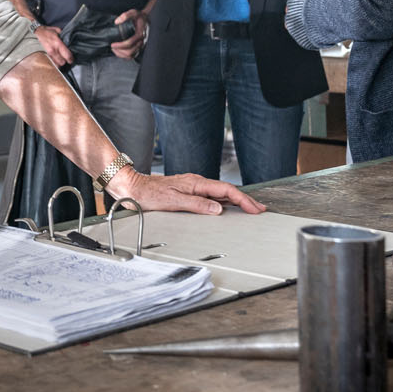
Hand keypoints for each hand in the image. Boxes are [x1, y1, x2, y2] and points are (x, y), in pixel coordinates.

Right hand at [33, 23, 74, 66]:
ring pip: (57, 64)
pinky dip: (56, 62)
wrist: (38, 32)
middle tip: (68, 59)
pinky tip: (58, 59)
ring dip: (60, 62)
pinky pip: (52, 62)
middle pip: (62, 62)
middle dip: (66, 61)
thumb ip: (64, 37)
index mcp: (58, 43)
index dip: (71, 59)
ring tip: (62, 59)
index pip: (67, 55)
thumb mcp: (58, 31)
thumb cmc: (49, 31)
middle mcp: (53, 50)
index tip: (72, 59)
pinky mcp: (46, 55)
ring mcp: (49, 53)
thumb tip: (70, 42)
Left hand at [106, 166, 266, 215]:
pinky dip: (224, 202)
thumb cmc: (148, 193)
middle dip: (246, 199)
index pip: (226, 190)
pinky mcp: (188, 191)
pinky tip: (227, 207)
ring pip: (221, 193)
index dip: (243, 200)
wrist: (132, 187)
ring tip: (250, 208)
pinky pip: (212, 196)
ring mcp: (193, 187)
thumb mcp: (173, 201)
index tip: (255, 209)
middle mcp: (197, 183)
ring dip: (237, 201)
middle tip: (260, 209)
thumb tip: (218, 209)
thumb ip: (197, 204)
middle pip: (227, 191)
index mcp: (196, 183)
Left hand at [110, 9, 145, 59]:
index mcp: (140, 34)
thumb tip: (116, 22)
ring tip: (114, 50)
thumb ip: (125, 15)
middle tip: (112, 47)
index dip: (120, 45)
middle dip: (119, 51)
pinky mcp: (140, 47)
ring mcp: (141, 45)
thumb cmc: (140, 17)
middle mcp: (142, 41)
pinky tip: (120, 52)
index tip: (112, 44)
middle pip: (130, 52)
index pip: (130, 43)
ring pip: (132, 55)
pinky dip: (125, 56)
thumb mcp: (133, 12)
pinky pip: (133, 56)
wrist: (147, 19)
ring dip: (122, 54)